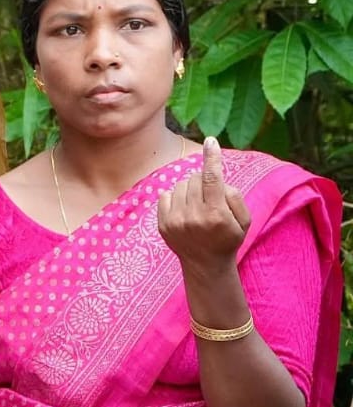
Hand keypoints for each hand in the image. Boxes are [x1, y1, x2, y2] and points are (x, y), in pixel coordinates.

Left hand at [158, 136, 250, 272]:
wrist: (206, 265)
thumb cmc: (228, 237)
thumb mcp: (243, 219)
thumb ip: (234, 196)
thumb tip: (215, 176)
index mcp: (216, 214)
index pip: (212, 178)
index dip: (211, 158)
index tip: (211, 141)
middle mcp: (193, 217)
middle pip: (195, 179)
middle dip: (204, 181)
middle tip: (211, 196)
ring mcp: (175, 221)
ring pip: (180, 185)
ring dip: (190, 189)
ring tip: (198, 205)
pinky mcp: (162, 224)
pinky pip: (166, 194)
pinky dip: (176, 197)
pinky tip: (185, 210)